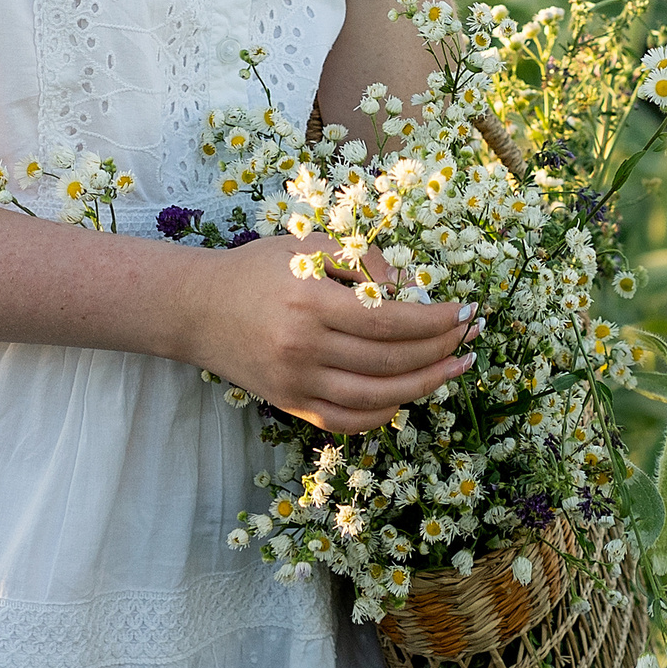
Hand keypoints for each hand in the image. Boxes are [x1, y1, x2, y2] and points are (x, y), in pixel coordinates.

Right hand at [176, 236, 472, 433]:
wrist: (196, 309)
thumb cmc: (254, 270)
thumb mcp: (304, 247)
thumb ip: (358, 259)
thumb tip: (409, 288)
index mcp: (310, 301)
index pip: (390, 320)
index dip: (435, 321)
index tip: (464, 312)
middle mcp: (304, 347)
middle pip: (391, 359)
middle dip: (441, 350)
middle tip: (470, 337)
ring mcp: (297, 382)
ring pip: (377, 396)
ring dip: (425, 384)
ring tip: (455, 369)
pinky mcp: (290, 404)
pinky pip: (348, 420)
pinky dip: (383, 414)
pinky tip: (406, 396)